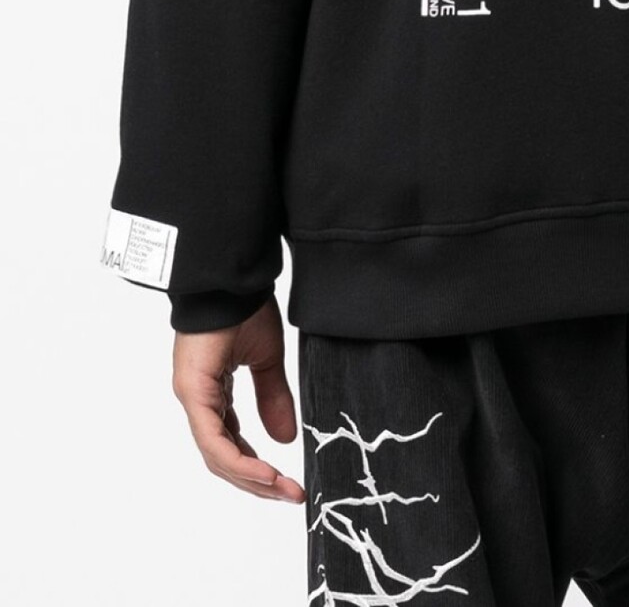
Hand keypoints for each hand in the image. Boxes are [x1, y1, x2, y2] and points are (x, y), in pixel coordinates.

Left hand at [171, 294, 305, 502]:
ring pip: (217, 455)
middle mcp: (198, 399)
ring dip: (251, 477)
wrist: (233, 278)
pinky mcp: (193, 392)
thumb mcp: (268, 359)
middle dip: (258, 481)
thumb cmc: (246, 308)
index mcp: (213, 392)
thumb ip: (273, 398)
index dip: (257, 465)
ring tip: (282, 489)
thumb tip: (286, 438)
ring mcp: (192, 397)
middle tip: (290, 495)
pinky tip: (264, 472)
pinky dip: (239, 460)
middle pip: (223, 458)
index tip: (287, 481)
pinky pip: (214, 439)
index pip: (230, 442)